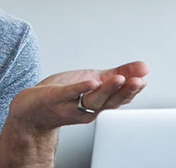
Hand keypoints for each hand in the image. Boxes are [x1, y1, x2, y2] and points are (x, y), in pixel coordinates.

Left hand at [6, 61, 149, 131]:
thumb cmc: (63, 95)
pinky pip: (69, 94)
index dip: (131, 90)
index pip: (119, 98)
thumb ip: (119, 73)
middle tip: (139, 81)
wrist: (31, 108)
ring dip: (108, 90)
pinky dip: (81, 88)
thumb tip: (143, 67)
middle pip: (110, 102)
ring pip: (94, 100)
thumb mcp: (95, 80)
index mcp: (98, 103)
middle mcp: (87, 108)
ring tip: (120, 78)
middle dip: (125, 92)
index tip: (143, 80)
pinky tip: (91, 82)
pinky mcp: (55, 98)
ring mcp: (71, 104)